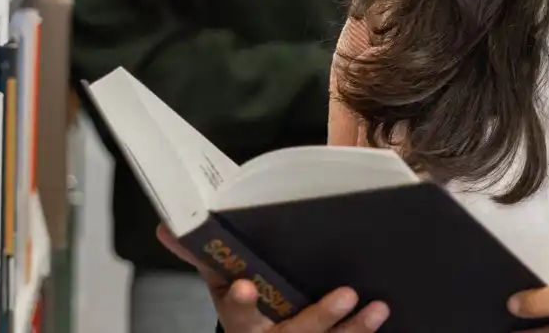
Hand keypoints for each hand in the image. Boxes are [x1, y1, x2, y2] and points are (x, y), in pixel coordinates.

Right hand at [156, 224, 390, 332]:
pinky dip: (363, 332)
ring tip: (376, 306)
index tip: (247, 286)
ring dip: (354, 328)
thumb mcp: (220, 286)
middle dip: (319, 317)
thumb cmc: (246, 311)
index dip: (244, 302)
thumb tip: (166, 227)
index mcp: (242, 321)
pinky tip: (382, 312)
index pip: (240, 312)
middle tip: (344, 295)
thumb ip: (202, 257)